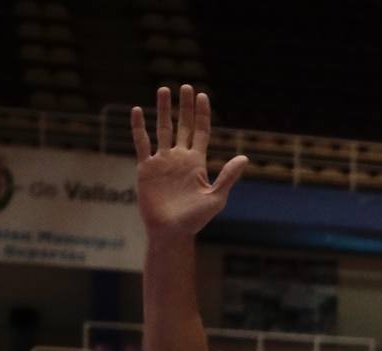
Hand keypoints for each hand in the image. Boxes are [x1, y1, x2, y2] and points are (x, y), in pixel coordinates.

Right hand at [132, 85, 247, 237]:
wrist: (171, 232)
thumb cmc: (195, 220)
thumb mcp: (215, 197)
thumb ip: (228, 176)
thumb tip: (244, 158)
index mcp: (197, 164)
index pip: (200, 132)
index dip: (202, 114)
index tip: (203, 96)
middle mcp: (180, 158)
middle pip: (182, 126)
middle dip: (185, 107)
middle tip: (186, 87)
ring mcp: (162, 161)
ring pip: (162, 129)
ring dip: (162, 110)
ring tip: (164, 90)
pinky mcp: (146, 167)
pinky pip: (141, 143)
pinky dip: (138, 127)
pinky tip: (137, 111)